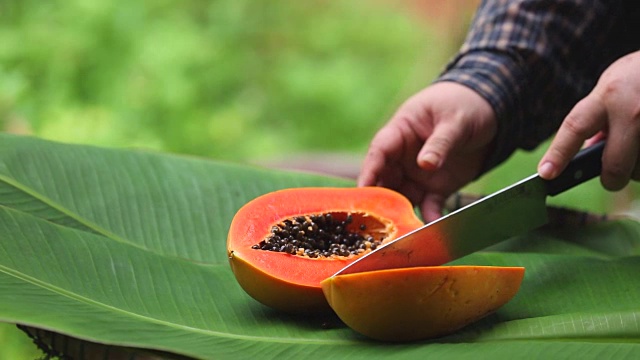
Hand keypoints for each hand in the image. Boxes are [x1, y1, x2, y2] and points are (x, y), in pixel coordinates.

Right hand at [358, 82, 496, 221]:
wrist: (490, 112)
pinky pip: (429, 206)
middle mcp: (403, 158)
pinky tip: (434, 226)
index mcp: (401, 133)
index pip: (379, 152)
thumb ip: (440, 142)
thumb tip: (425, 165)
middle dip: (381, 201)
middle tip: (381, 220)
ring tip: (406, 230)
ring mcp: (418, 175)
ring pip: (403, 198)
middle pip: (385, 181)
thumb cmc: (464, 105)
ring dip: (403, 214)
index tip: (362, 190)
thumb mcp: (454, 120)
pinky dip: (430, 217)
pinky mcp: (436, 188)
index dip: (369, 171)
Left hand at [538, 50, 639, 190]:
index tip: (545, 174)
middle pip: (615, 165)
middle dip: (611, 179)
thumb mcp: (612, 87)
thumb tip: (590, 151)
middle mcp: (632, 110)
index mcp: (608, 95)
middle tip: (610, 179)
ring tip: (638, 147)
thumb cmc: (639, 76)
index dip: (558, 154)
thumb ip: (598, 117)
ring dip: (638, 169)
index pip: (575, 128)